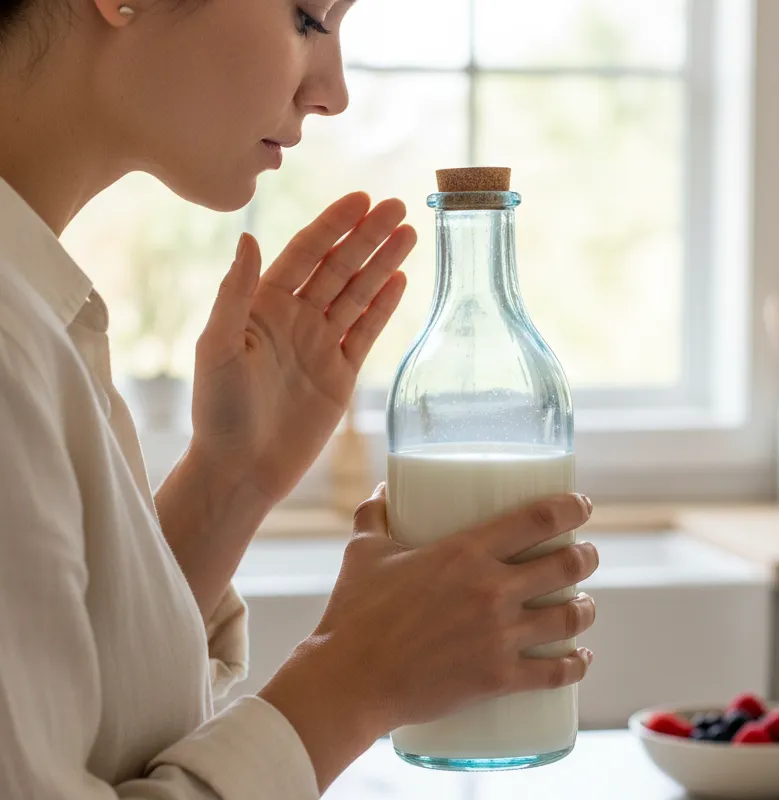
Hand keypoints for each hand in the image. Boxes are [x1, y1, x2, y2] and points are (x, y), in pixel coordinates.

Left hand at [189, 193, 416, 503]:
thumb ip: (233, 294)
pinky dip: (383, 307)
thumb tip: (248, 236)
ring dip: (382, 265)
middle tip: (398, 207)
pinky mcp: (340, 375)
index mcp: (263, 306)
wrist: (242, 470)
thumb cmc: (219, 412)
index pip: (305, 254)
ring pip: (358, 295)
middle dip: (367, 237)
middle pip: (338, 268)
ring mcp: (320, 346)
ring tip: (409, 235)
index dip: (333, 225)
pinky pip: (366, 333)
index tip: (360, 198)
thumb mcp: (216, 349)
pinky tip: (400, 281)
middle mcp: (295, 319)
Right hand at [260, 487, 598, 790]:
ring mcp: (500, 637)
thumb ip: (375, 515)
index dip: (572, 508)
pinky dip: (575, 665)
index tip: (582, 506)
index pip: (539, 519)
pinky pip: (555, 673)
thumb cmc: (353, 615)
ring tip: (585, 605)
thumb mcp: (363, 553)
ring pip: (570, 617)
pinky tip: (580, 659)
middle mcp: (492, 590)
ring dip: (587, 609)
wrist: (348, 681)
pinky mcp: (498, 678)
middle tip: (585, 556)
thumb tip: (385, 488)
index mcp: (465, 552)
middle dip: (586, 557)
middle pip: (567, 566)